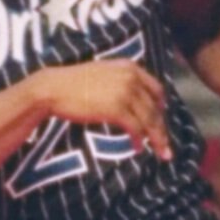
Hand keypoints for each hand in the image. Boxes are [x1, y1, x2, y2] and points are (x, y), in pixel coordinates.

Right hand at [32, 59, 172, 158]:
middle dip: (162, 128)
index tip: (160, 118)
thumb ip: (120, 80)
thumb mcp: (103, 73)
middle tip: (166, 145)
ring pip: (149, 119)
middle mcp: (131, 78)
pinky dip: (139, 140)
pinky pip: (136, 128)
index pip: (155, 88)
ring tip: (160, 152)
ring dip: (156, 138)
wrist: (53, 88)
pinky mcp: (116, 109)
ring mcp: (125, 92)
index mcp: (129, 67)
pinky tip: (137, 147)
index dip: (160, 105)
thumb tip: (131, 97)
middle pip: (155, 107)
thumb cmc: (72, 83)